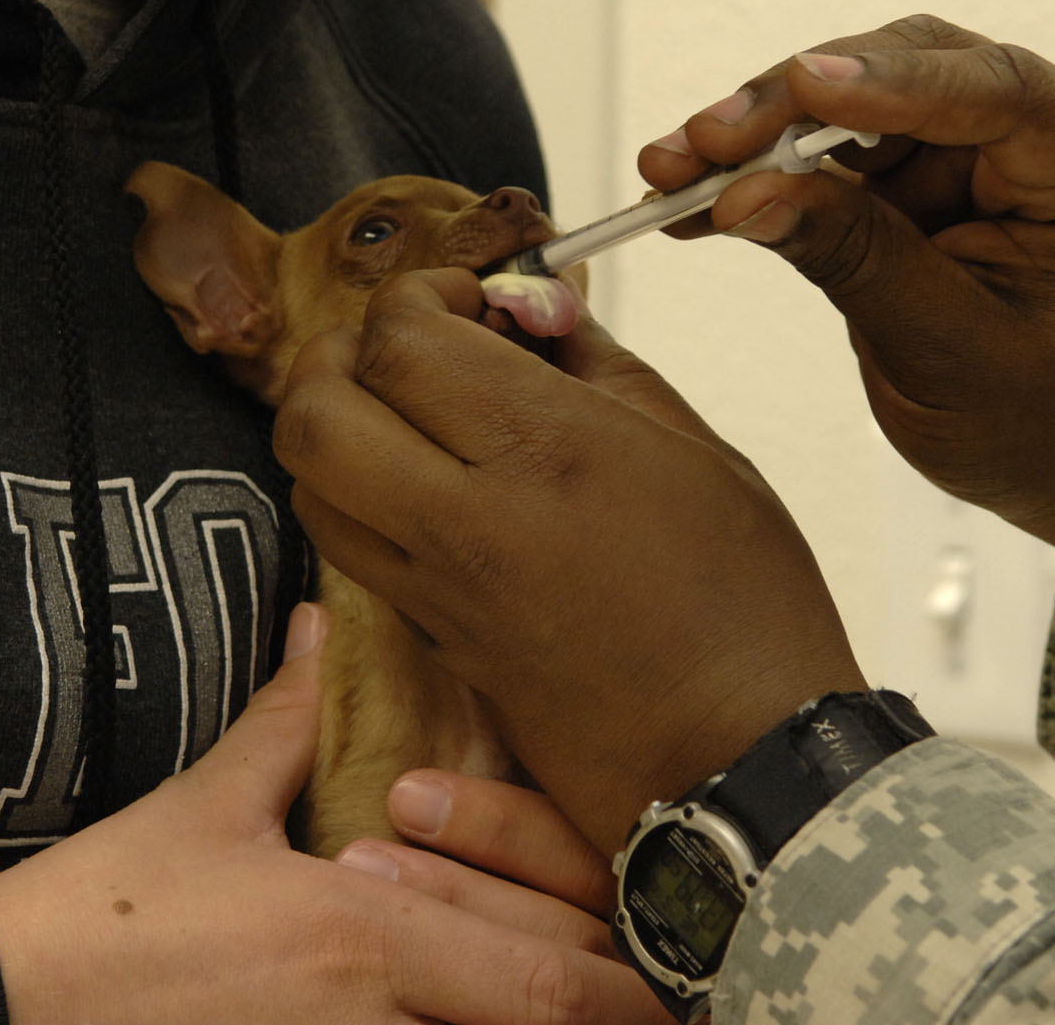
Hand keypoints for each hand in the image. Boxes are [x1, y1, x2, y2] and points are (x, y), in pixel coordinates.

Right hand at [0, 605, 670, 1024]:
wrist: (6, 1005)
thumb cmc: (105, 916)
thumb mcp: (204, 810)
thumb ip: (288, 724)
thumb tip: (325, 633)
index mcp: (370, 939)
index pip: (548, 978)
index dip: (634, 987)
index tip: (688, 975)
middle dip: (614, 1012)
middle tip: (677, 994)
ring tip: (592, 1002)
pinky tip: (471, 1018)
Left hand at [276, 283, 865, 852]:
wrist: (742, 761)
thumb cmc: (746, 601)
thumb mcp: (697, 448)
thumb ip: (597, 363)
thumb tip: (528, 305)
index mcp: (543, 449)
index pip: (399, 337)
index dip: (418, 294)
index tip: (467, 300)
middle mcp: (467, 517)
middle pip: (312, 410)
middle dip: (339, 353)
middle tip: (406, 347)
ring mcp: (438, 588)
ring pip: (308, 484)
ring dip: (333, 428)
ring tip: (404, 416)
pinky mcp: (434, 641)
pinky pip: (348, 550)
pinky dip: (354, 498)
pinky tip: (422, 487)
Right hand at [640, 14, 1054, 587]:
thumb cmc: (1047, 422)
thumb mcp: (953, 357)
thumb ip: (859, 263)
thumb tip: (747, 197)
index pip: (1001, 91)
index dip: (896, 84)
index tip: (800, 85)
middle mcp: (1033, 140)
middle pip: (907, 72)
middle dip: (794, 102)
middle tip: (703, 141)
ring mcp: (966, 155)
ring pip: (847, 108)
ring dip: (755, 134)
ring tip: (669, 172)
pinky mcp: (909, 182)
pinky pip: (822, 160)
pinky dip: (756, 176)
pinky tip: (688, 202)